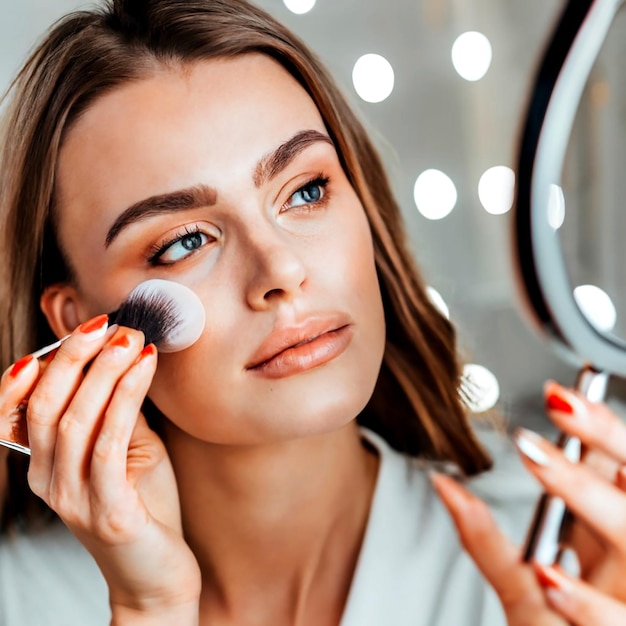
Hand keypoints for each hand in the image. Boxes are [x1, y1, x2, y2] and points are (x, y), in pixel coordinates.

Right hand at [1, 316, 199, 622]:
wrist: (157, 576)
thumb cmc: (146, 509)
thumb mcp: (129, 453)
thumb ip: (118, 415)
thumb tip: (126, 363)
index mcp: (46, 464)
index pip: (22, 407)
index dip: (42, 364)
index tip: (79, 328)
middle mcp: (49, 479)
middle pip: (46, 404)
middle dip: (74, 356)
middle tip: (104, 322)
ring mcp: (73, 498)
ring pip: (75, 419)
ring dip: (104, 371)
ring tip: (128, 339)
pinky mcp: (106, 510)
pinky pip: (108, 443)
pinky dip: (126, 398)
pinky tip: (143, 368)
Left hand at [432, 380, 625, 625]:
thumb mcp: (519, 583)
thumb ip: (482, 538)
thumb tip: (441, 485)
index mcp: (605, 541)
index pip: (618, 472)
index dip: (599, 430)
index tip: (558, 395)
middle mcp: (625, 564)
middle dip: (603, 437)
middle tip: (558, 401)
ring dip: (584, 491)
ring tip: (534, 454)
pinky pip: (610, 621)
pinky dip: (583, 601)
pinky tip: (550, 575)